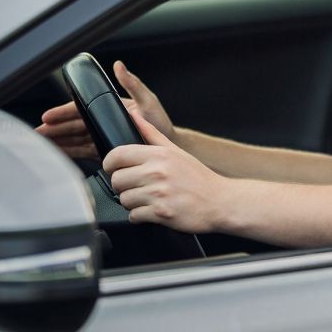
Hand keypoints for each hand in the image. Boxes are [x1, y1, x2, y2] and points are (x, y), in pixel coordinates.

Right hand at [36, 60, 174, 158]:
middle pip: (74, 125)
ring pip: (76, 138)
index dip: (63, 113)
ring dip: (59, 141)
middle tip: (39, 133)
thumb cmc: (160, 122)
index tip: (48, 117)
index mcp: (111, 107)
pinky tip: (60, 154)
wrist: (168, 144)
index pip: (81, 109)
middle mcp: (105, 120)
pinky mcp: (106, 148)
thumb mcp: (148, 100)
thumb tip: (119, 66)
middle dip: (55, 128)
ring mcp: (104, 135)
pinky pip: (84, 150)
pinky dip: (71, 152)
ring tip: (44, 146)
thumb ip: (132, 84)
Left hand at [104, 111, 231, 232]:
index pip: (117, 155)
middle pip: (116, 180)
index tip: (116, 169)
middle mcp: (157, 172)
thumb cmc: (199, 178)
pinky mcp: (160, 213)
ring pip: (124, 199)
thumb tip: (134, 115)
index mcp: (159, 155)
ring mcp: (159, 193)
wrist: (220, 201)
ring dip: (133, 202)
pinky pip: (133, 216)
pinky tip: (154, 209)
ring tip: (149, 198)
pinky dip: (140, 216)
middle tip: (137, 186)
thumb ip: (151, 133)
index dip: (111, 164)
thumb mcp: (176, 151)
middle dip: (123, 186)